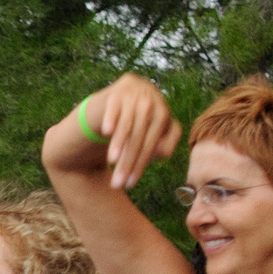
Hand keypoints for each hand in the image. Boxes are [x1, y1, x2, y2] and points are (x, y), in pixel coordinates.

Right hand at [87, 74, 183, 190]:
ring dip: (120, 143)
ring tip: (111, 161)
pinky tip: (107, 132)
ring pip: (129, 123)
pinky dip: (112, 118)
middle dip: (130, 160)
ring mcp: (138, 94)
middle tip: (118, 181)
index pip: (158, 142)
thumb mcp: (147, 138)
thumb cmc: (134, 128)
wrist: (117, 100)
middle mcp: (155, 102)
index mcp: (165, 116)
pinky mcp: (119, 90)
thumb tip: (152, 156)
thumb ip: (156, 149)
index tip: (130, 183)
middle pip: (143, 135)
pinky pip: (115, 107)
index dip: (143, 164)